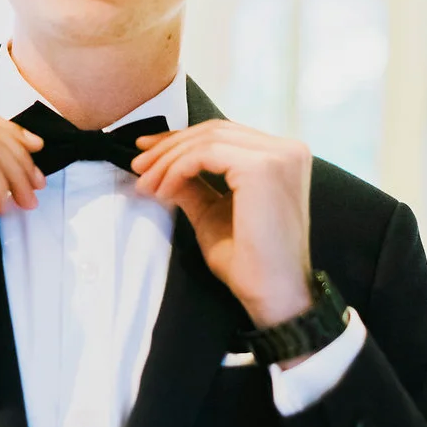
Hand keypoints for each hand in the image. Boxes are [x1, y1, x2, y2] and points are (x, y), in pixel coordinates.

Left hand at [131, 122, 312, 326]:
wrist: (272, 295)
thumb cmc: (248, 261)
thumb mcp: (211, 211)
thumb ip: (193, 183)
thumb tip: (159, 162)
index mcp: (282, 157)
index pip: (223, 134)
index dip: (180, 139)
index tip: (145, 152)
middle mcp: (288, 149)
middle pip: (213, 131)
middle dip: (168, 148)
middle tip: (138, 167)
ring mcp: (280, 156)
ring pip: (206, 140)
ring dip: (167, 161)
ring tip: (146, 185)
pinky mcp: (263, 168)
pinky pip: (205, 155)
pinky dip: (177, 169)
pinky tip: (162, 192)